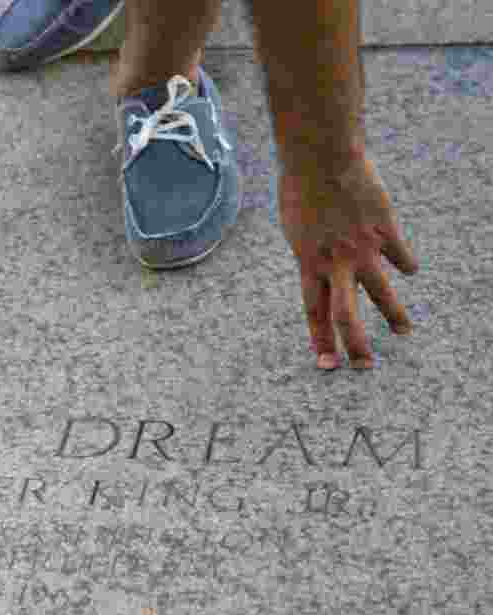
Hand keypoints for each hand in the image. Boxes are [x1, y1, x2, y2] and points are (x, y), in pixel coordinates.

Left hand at [279, 154, 419, 369]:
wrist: (321, 157)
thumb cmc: (300, 188)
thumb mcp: (295, 227)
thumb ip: (311, 251)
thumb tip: (322, 266)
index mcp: (309, 263)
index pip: (315, 311)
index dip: (321, 340)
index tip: (327, 365)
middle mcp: (336, 262)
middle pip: (347, 314)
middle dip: (357, 345)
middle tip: (365, 366)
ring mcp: (363, 248)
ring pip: (382, 292)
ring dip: (394, 316)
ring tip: (403, 332)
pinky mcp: (385, 230)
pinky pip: (400, 254)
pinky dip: (405, 263)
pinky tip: (409, 271)